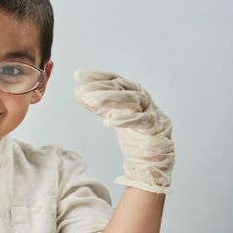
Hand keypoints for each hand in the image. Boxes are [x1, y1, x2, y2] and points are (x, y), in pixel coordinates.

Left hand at [73, 69, 173, 193]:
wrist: (154, 157)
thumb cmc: (134, 133)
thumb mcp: (111, 115)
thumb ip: (96, 105)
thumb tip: (77, 90)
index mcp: (130, 93)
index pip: (113, 80)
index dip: (96, 76)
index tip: (78, 75)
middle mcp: (141, 98)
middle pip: (121, 87)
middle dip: (100, 87)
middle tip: (82, 90)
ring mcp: (150, 111)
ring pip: (131, 99)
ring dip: (110, 99)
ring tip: (91, 100)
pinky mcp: (155, 127)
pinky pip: (141, 120)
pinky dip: (125, 120)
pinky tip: (108, 122)